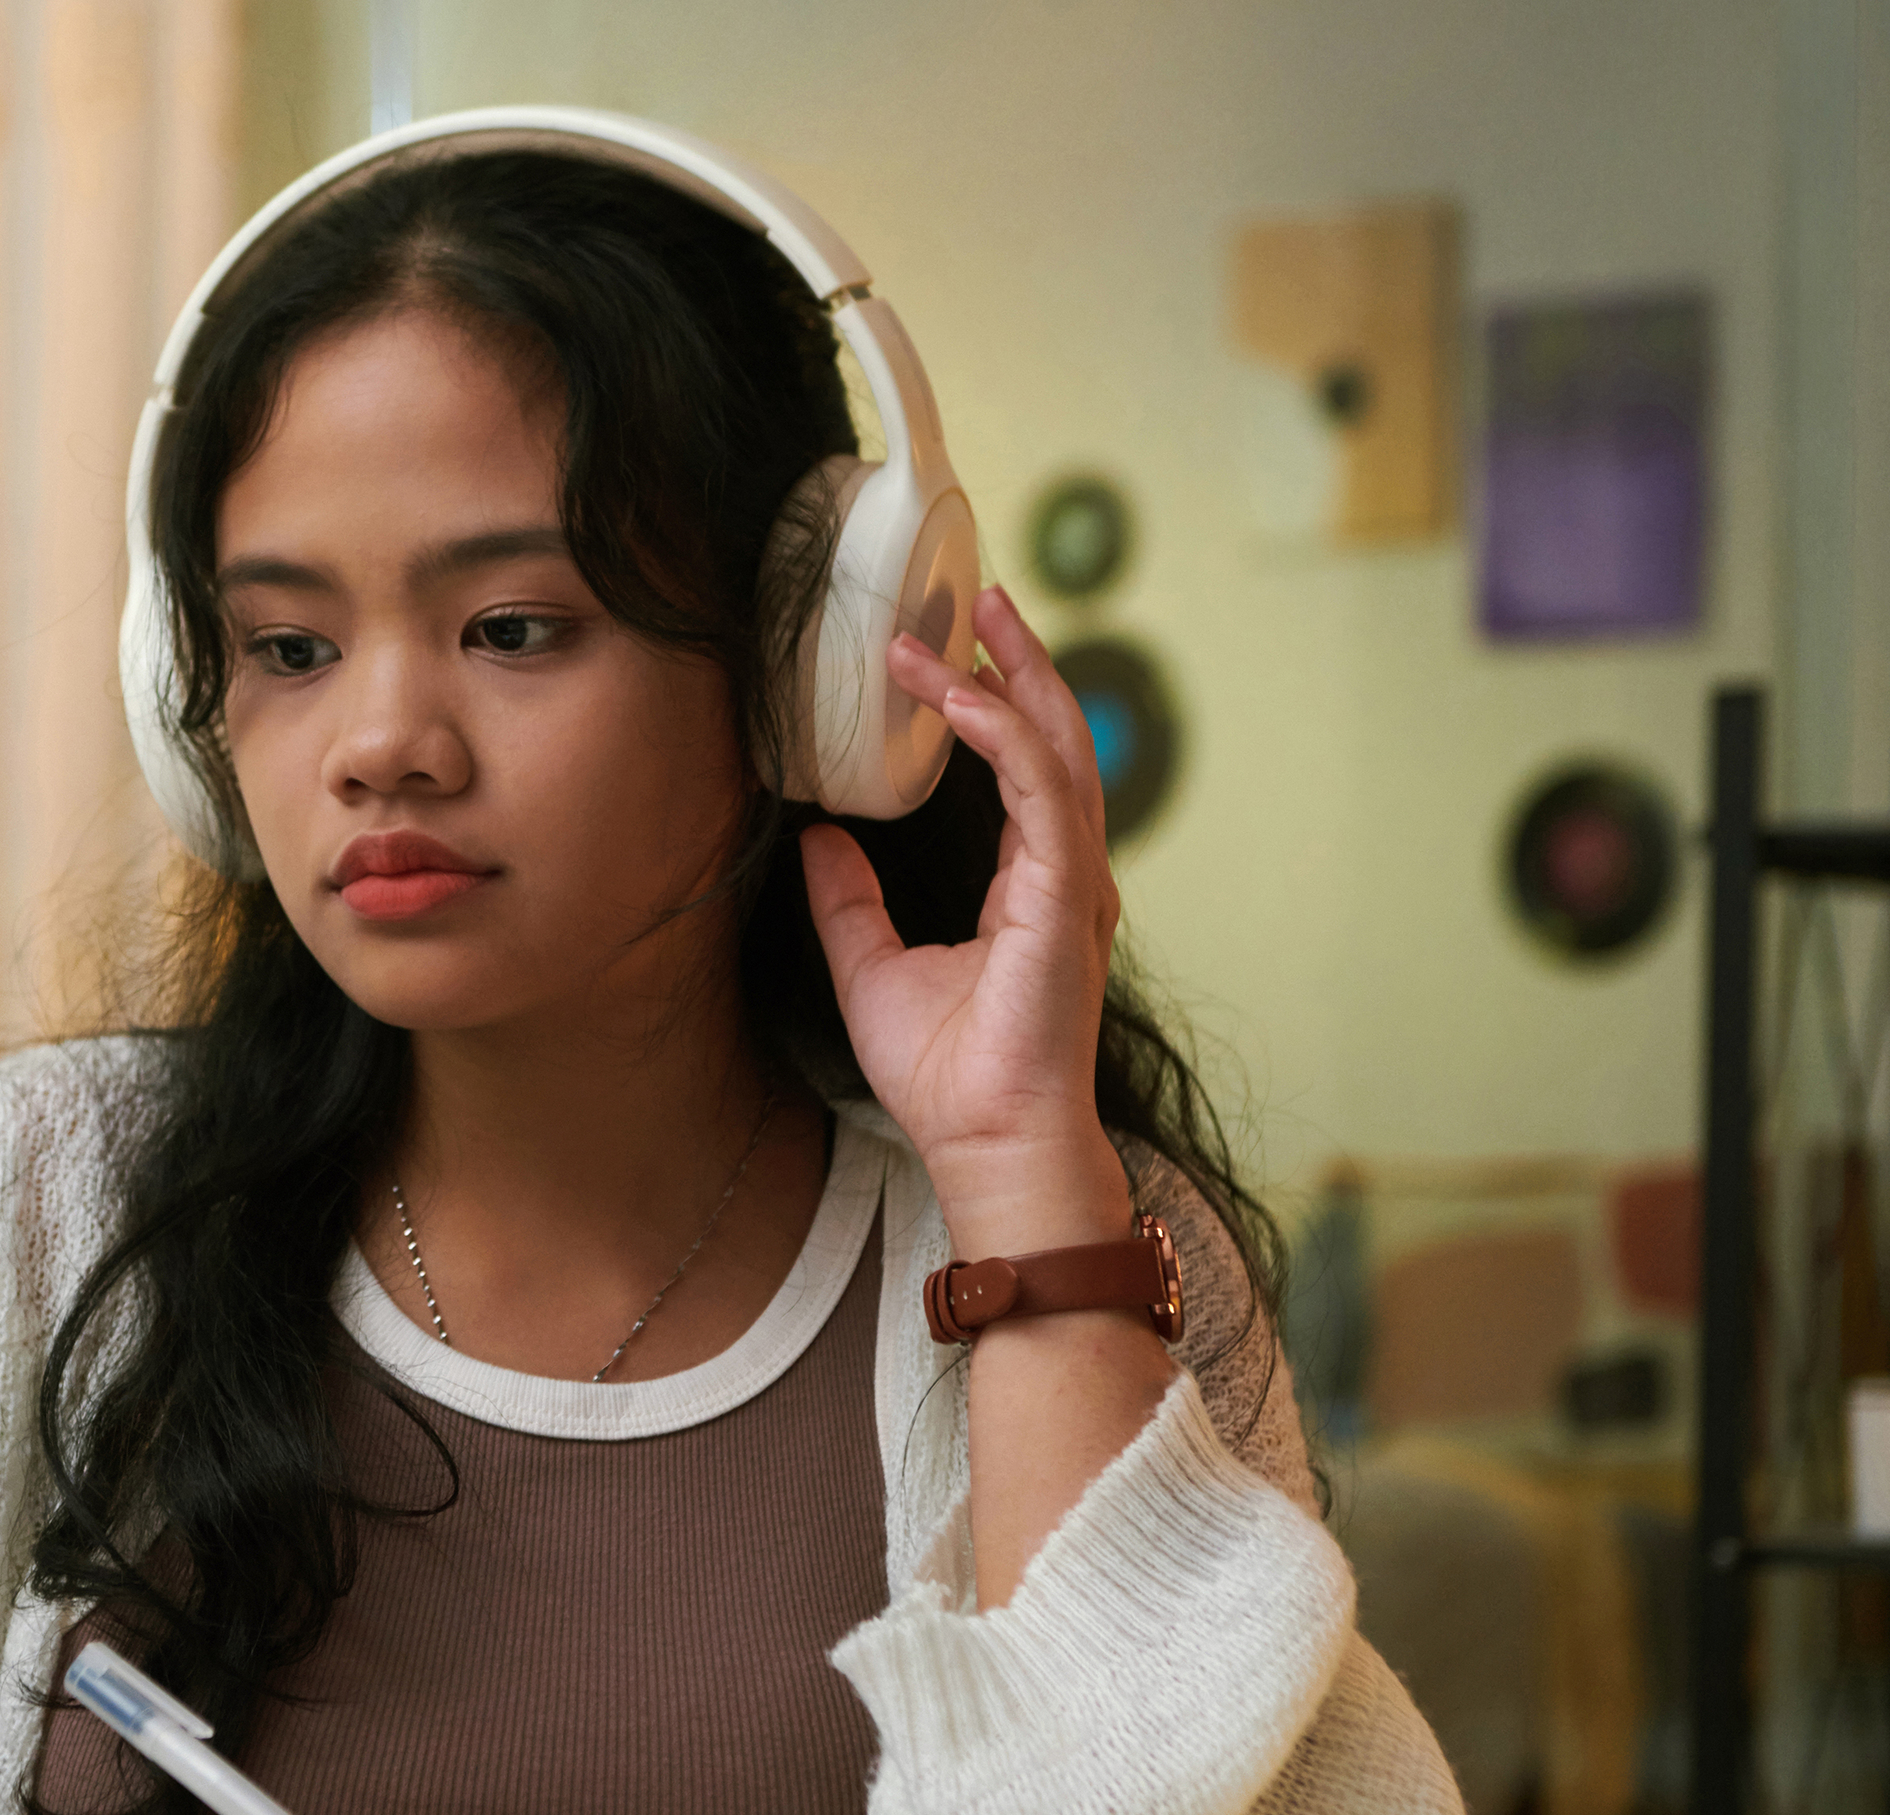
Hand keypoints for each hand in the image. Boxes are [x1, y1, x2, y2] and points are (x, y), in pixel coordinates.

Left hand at [797, 583, 1134, 1252]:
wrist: (984, 1142)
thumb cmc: (945, 1075)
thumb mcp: (869, 965)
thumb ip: (848, 897)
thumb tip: (818, 833)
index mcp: (1029, 885)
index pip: (1019, 768)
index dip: (991, 703)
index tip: (947, 651)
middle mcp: (1061, 873)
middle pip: (1051, 738)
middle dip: (1019, 661)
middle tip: (978, 596)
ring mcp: (1071, 882)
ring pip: (1055, 748)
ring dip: (1011, 678)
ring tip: (970, 619)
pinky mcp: (1065, 898)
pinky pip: (1042, 793)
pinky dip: (1005, 738)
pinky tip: (964, 698)